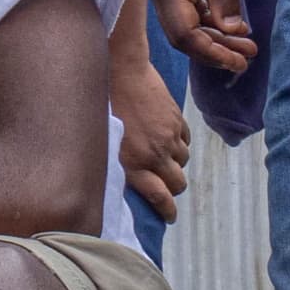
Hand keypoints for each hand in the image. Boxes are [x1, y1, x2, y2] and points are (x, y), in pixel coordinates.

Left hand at [113, 43, 190, 222]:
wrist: (120, 73)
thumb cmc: (103, 108)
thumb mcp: (104, 143)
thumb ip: (119, 165)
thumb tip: (131, 183)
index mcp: (133, 164)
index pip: (159, 197)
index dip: (167, 210)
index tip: (170, 216)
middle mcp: (154, 154)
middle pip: (177, 183)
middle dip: (174, 189)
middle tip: (166, 188)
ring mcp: (168, 137)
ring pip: (183, 162)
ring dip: (176, 164)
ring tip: (163, 160)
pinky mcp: (176, 121)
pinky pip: (186, 141)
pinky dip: (180, 145)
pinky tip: (169, 140)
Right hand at [147, 0, 255, 74]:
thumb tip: (231, 29)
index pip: (184, 34)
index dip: (209, 52)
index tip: (237, 60)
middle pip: (184, 36)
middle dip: (215, 51)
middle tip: (247, 58)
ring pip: (187, 27)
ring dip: (215, 39)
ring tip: (247, 45)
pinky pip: (190, 13)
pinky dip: (211, 23)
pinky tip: (234, 27)